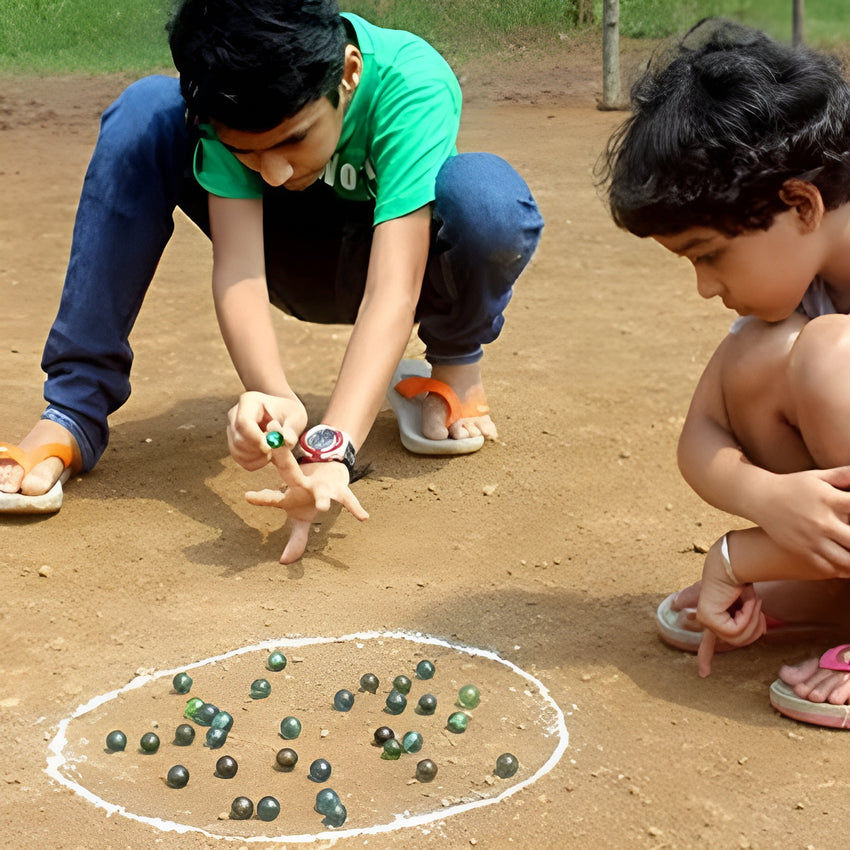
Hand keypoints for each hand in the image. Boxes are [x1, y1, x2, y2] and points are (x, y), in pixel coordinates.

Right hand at [227, 391, 307, 470]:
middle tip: (273, 452)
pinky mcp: (233, 442)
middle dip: (257, 450)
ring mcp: (232, 429)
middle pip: (238, 438)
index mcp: (249, 401)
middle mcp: (235, 414)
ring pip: (237, 450)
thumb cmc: (288, 413)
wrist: (282, 416)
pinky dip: (254, 462)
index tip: (269, 448)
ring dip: (256, 457)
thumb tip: (286, 441)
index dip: (254, 437)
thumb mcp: (296, 417)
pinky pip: (239, 458)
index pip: (243, 421)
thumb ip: (292, 430)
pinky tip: (266, 456)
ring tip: (272, 451)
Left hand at [244, 447, 368, 563]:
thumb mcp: (301, 518)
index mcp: (290, 494)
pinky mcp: (339, 489)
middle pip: (293, 477)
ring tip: (324, 507)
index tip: (248, 496)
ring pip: (322, 493)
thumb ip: (295, 539)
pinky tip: (363, 518)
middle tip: (278, 462)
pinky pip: (348, 500)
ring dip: (323, 499)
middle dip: (286, 469)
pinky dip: (355, 509)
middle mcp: (303, 486)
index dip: (262, 497)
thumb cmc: (309, 498)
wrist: (331, 470)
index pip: (274, 497)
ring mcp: (322, 487)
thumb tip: (284, 562)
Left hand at [695, 538, 766, 676]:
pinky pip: (735, 630)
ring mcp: (706, 619)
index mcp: (714, 617)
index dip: (705, 658)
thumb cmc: (741, 578)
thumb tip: (749, 626)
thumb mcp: (744, 601)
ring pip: (738, 639)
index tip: (702, 674)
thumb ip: (747, 617)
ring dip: (752, 619)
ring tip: (749, 600)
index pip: (708, 643)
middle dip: (754, 626)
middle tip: (754, 604)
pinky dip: (747, 616)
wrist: (734, 562)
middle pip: (738, 642)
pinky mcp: (708, 617)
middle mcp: (707, 620)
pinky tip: (743, 601)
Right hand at [750, 467, 849, 576]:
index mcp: (830, 499)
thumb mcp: (817, 476)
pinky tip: (846, 566)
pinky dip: (841, 569)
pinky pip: (827, 567)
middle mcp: (822, 521)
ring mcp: (811, 539)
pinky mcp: (801, 550)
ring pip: (845, 560)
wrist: (759, 498)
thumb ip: (843, 475)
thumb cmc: (792, 485)